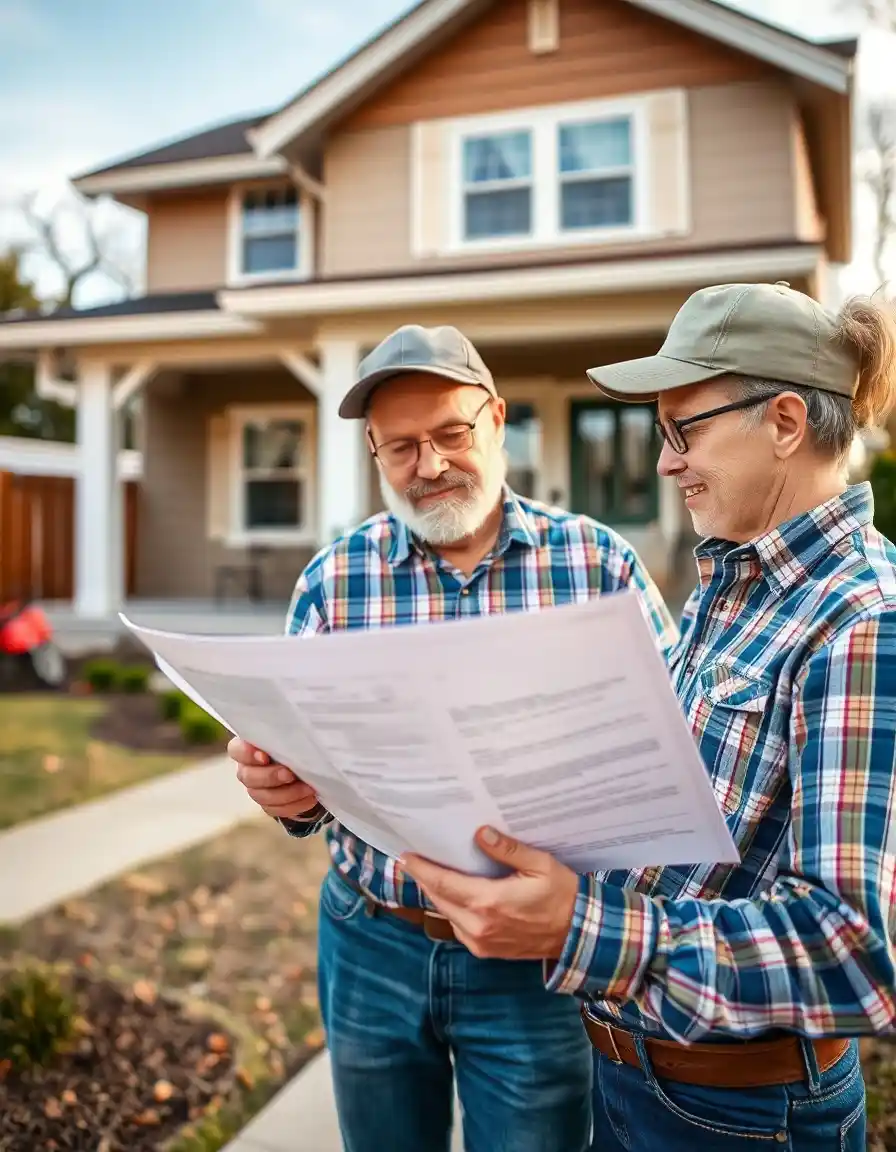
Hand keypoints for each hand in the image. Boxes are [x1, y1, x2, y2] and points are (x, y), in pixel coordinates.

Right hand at [228, 737, 320, 819]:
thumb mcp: (291, 735)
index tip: (264, 757)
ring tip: (307, 788)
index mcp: (247, 747)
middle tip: (290, 774)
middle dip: (270, 776)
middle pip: (248, 777)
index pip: (237, 750)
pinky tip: (309, 798)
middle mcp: (247, 769)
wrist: (306, 765)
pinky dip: (294, 805)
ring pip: (262, 796)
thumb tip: (298, 735)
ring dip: (287, 793)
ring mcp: (256, 789)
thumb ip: (287, 735)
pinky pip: (276, 809)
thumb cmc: (295, 744)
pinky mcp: (269, 805)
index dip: (247, 754)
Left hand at [400, 827, 578, 960]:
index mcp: (488, 902)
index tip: (405, 856)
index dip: (421, 869)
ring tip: (433, 873)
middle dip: (425, 879)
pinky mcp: (486, 951)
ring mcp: (481, 942)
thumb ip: (507, 850)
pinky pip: (459, 928)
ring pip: (447, 914)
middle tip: (414, 859)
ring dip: (438, 894)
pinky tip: (456, 895)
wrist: (579, 934)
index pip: (443, 883)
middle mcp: (478, 926)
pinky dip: (452, 910)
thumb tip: (480, 834)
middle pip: (439, 899)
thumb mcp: (540, 865)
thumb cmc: (562, 896)